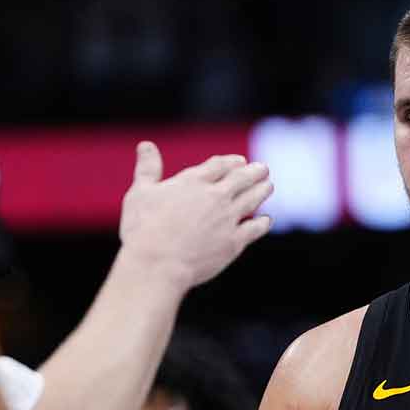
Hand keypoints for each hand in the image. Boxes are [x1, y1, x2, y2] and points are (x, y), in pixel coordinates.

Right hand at [117, 141, 273, 291]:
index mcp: (193, 181)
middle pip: (242, 178)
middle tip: (264, 169)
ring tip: (269, 185)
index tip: (240, 161)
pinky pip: (255, 229)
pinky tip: (266, 220)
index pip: (220, 165)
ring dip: (262, 191)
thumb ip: (148, 168)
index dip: (232, 162)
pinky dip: (263, 223)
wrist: (157, 264)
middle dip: (254, 172)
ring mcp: (227, 219)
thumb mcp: (141, 193)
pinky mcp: (234, 242)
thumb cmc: (143, 229)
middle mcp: (215, 196)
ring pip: (252, 199)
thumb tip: (146, 145)